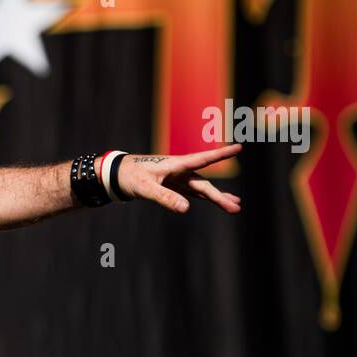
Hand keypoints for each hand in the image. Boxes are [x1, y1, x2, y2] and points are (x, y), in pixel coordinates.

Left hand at [115, 144, 242, 213]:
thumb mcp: (146, 189)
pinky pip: (194, 192)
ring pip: (202, 189)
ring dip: (217, 197)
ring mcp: (179, 178)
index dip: (222, 154)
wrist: (118, 174)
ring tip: (235, 206)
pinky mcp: (174, 185)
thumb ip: (165, 197)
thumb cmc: (131, 177)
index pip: (203, 159)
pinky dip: (207, 197)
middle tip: (236, 207)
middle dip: (220, 196)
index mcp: (176, 165)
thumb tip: (186, 209)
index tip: (239, 148)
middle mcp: (181, 170)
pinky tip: (218, 200)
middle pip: (204, 184)